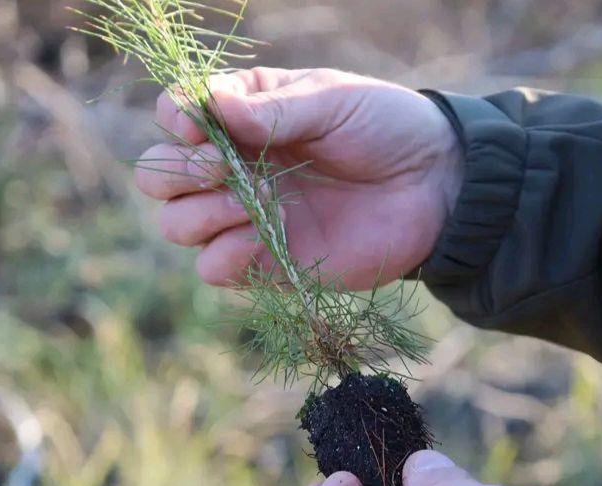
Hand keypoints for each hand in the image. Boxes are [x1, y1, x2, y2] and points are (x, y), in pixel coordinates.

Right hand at [135, 67, 463, 288]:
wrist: (438, 187)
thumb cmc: (389, 129)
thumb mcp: (334, 101)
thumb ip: (275, 109)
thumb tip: (214, 107)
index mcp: (247, 115)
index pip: (177, 115)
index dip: (176, 121)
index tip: (199, 126)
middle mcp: (237, 166)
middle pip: (163, 176)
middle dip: (176, 171)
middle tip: (219, 166)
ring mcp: (249, 216)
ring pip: (179, 225)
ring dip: (199, 213)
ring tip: (252, 200)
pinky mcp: (270, 262)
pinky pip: (215, 268)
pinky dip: (223, 255)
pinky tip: (257, 238)